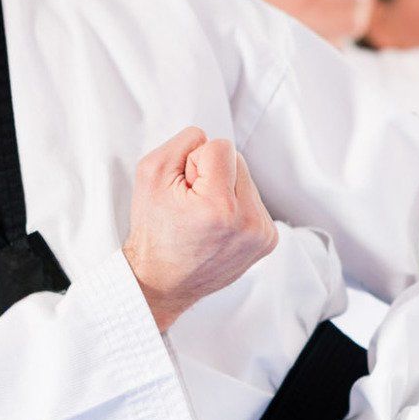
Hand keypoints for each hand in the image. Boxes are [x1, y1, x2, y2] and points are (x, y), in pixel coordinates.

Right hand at [123, 127, 278, 328]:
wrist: (163, 281)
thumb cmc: (155, 231)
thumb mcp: (151, 174)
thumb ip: (182, 143)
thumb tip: (208, 138)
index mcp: (220, 206)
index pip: (221, 146)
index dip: (195, 162)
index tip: (185, 190)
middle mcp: (248, 222)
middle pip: (238, 161)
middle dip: (213, 175)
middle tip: (192, 204)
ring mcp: (261, 234)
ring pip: (247, 180)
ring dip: (226, 191)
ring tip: (204, 218)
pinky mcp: (268, 240)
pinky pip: (254, 202)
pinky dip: (236, 208)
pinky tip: (217, 227)